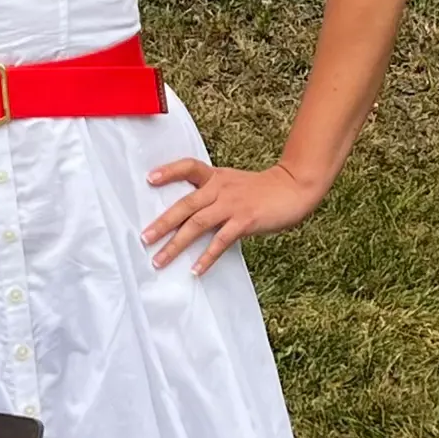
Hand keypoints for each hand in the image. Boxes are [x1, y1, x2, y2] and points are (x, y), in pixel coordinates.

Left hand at [141, 159, 324, 274]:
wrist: (294, 187)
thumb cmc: (262, 189)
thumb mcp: (234, 183)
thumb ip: (213, 194)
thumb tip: (189, 214)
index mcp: (216, 177)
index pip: (188, 167)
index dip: (168, 172)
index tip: (149, 179)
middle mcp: (220, 188)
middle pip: (185, 204)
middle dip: (162, 223)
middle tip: (144, 238)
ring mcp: (232, 205)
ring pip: (197, 224)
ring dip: (176, 244)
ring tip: (160, 260)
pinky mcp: (245, 220)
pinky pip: (220, 240)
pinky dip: (206, 256)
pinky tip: (195, 269)